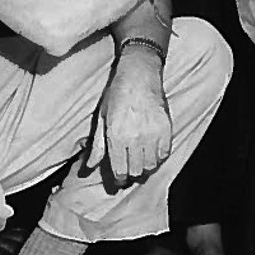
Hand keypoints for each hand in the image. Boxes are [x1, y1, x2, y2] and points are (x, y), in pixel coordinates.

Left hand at [87, 48, 171, 184]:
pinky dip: (158, 158)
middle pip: (135, 172)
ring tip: (140, 162)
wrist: (139, 75)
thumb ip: (97, 147)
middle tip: (129, 171)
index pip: (119, 170)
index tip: (118, 179)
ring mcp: (153, 134)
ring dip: (145, 168)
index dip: (118, 179)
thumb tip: (87, 168)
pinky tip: (152, 153)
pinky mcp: (166, 129)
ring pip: (151, 166)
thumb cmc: (117, 94)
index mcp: (116, 136)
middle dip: (131, 175)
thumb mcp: (101, 119)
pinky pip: (164, 155)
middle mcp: (135, 138)